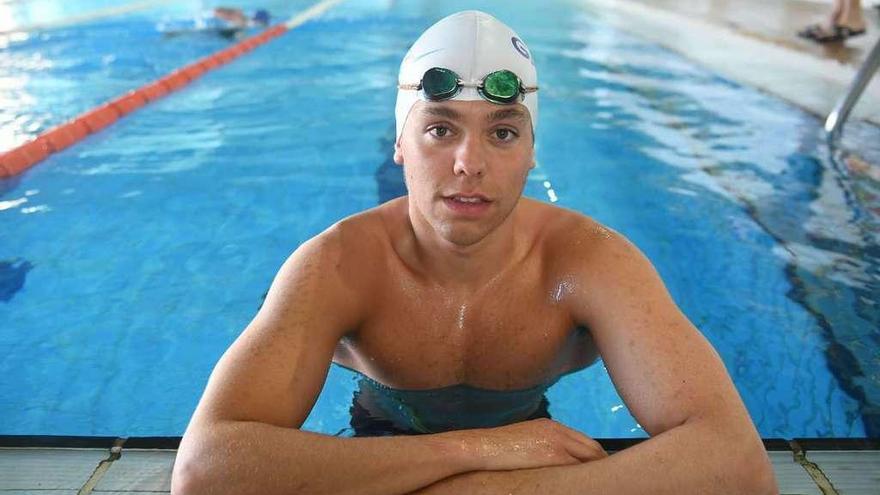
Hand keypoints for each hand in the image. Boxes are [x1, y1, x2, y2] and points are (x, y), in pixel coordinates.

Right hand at [452, 418, 607, 471]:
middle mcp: (557, 431)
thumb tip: (553, 462)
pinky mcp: (553, 455)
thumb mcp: (523, 442)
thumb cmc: (495, 451)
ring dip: (598, 471)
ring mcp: (557, 442)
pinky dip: (587, 477)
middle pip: (592, 448)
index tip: (600, 470)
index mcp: (550, 426)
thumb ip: (542, 447)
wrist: (479, 447)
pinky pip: (579, 467)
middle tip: (613, 481)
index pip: (584, 442)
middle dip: (602, 464)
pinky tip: (589, 486)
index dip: (595, 457)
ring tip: (607, 486)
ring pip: (591, 456)